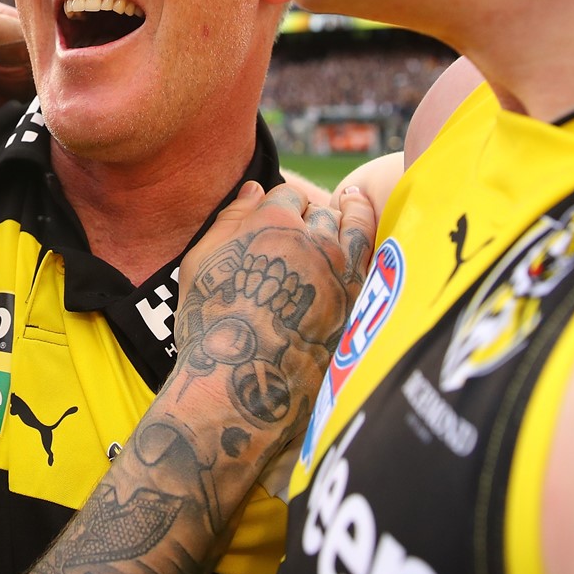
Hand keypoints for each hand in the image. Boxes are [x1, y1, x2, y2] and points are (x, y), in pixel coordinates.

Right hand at [169, 182, 376, 460]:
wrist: (243, 382)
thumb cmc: (210, 324)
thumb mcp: (201, 263)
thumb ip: (230, 220)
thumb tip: (254, 190)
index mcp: (271, 222)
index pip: (286, 195)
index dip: (283, 204)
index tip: (283, 213)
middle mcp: (313, 238)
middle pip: (322, 209)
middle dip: (315, 211)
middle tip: (312, 219)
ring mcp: (343, 269)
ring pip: (355, 226)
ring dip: (352, 213)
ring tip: (352, 204)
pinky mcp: (361, 298)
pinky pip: (372, 258)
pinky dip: (369, 243)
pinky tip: (364, 242)